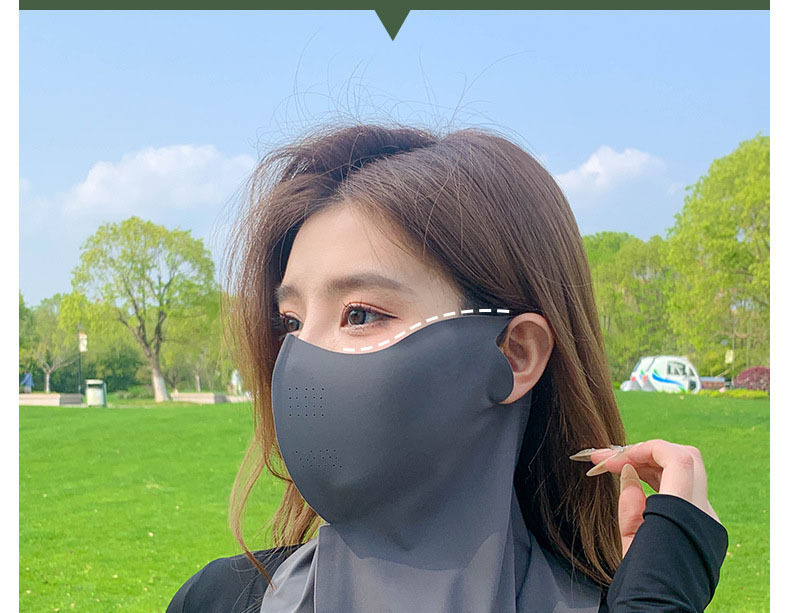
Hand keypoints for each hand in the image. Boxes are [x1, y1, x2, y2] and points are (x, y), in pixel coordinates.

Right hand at [570, 440, 720, 555]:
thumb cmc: (641, 584)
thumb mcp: (628, 542)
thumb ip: (630, 504)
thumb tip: (629, 476)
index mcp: (684, 516)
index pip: (676, 460)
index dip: (644, 449)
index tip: (615, 457)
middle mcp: (703, 516)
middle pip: (685, 460)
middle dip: (646, 452)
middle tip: (613, 459)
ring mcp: (706, 523)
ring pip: (685, 474)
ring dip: (651, 465)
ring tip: (618, 469)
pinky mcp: (703, 530)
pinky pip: (685, 493)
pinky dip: (661, 482)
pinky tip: (635, 485)